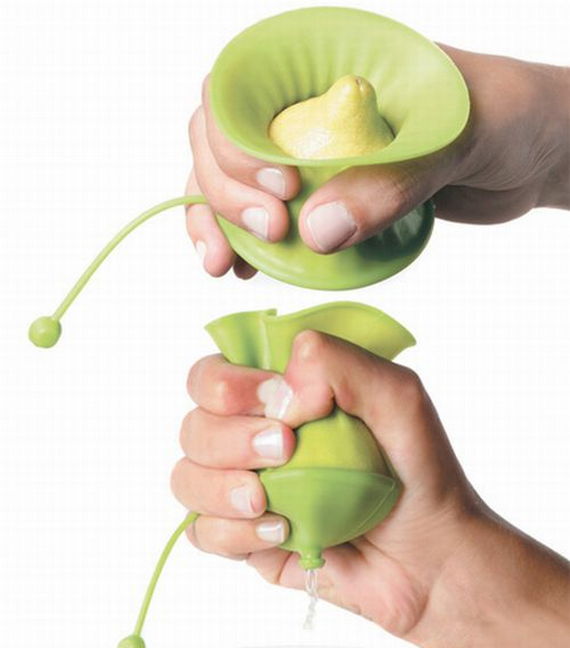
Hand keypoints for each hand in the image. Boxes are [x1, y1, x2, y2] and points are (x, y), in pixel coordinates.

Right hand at [171, 331, 569, 647]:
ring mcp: (246, 489)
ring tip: (270, 501)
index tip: (279, 403)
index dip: (227, 385)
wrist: (431, 557)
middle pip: (193, 425)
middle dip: (228, 438)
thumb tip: (284, 387)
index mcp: (280, 398)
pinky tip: (281, 533)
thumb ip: (340, 363)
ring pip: (186, 477)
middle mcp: (253, 438)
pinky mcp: (245, 538)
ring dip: (222, 487)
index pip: (213, 375)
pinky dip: (234, 532)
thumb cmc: (419, 471)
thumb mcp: (398, 398)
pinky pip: (202, 532)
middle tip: (285, 450)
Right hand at [185, 50, 568, 272]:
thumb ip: (390, 183)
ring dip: (217, 222)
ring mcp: (311, 153)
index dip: (234, 140)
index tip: (280, 191)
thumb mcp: (456, 139)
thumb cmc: (506, 116)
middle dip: (223, 191)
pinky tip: (245, 269)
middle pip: (222, 139)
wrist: (532, 153)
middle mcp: (307, 105)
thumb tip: (314, 234)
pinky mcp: (324, 196)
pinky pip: (266, 215)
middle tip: (268, 234)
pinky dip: (246, 243)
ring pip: (234, 181)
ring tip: (223, 266)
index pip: (239, 86)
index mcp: (326, 64)